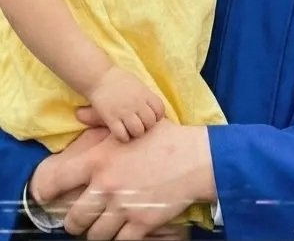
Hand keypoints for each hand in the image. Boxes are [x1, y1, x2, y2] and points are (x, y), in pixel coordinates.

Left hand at [35, 115, 213, 239]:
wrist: (198, 158)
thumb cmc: (167, 139)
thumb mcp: (134, 125)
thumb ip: (101, 121)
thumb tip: (80, 113)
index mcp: (99, 161)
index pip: (55, 183)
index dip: (46, 194)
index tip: (48, 199)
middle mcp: (106, 186)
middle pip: (74, 220)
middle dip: (78, 222)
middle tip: (86, 219)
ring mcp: (123, 206)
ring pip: (94, 235)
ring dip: (99, 232)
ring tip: (106, 226)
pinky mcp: (141, 223)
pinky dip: (120, 240)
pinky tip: (125, 231)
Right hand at [86, 66, 164, 141]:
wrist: (99, 78)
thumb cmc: (120, 80)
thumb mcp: (139, 85)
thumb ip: (147, 96)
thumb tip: (154, 108)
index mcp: (145, 94)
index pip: (160, 110)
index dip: (158, 116)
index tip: (152, 117)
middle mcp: (137, 103)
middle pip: (150, 122)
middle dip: (147, 126)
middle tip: (141, 125)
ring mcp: (124, 111)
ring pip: (138, 131)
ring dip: (136, 133)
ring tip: (131, 130)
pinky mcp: (111, 118)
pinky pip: (121, 134)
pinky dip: (123, 137)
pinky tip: (121, 134)